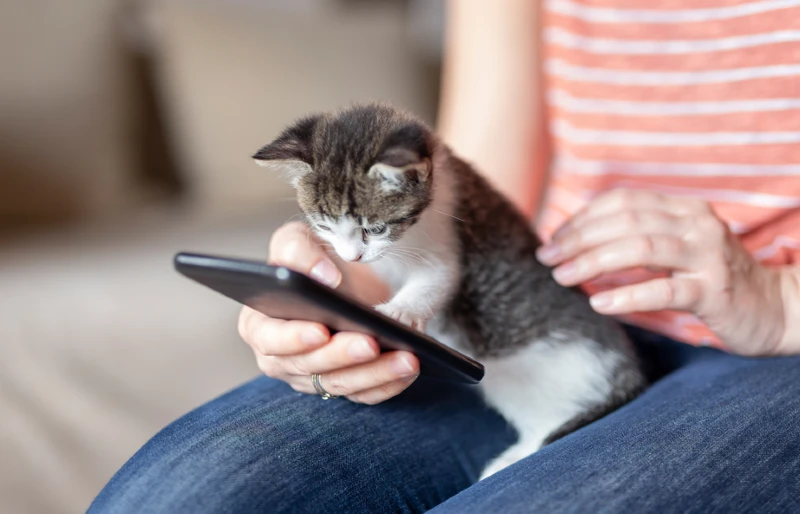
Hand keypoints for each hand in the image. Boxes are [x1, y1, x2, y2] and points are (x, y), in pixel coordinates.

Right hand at [237, 221, 419, 403]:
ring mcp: (314, 376)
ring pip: (342, 384)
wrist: (351, 272)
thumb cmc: (315, 256)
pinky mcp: (345, 385)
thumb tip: (323, 277)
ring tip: (406, 358)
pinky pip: (366, 394)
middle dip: (342, 355)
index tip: (321, 329)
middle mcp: (282, 357)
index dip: (293, 338)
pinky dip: (390, 383)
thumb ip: (297, 250)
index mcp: (260, 322)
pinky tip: (410, 368)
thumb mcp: (299, 239)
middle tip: (370, 342)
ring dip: (375, 373)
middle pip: (309, 366)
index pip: (269, 338)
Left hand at [536, 189, 789, 355]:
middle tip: (548, 259)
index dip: (581, 218)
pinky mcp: (713, 291)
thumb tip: (576, 239)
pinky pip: (663, 290)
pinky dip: (626, 295)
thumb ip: (637, 236)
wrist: (774, 307)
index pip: (622, 201)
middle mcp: (696, 224)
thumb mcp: (677, 247)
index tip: (553, 239)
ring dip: (592, 262)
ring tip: (563, 277)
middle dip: (578, 239)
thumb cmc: (712, 278)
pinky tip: (598, 303)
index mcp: (683, 208)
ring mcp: (707, 256)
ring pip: (639, 249)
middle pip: (624, 221)